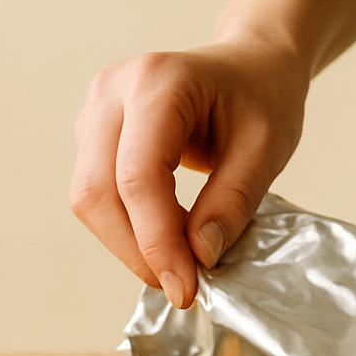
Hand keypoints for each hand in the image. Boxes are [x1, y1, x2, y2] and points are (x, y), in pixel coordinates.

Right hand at [69, 38, 309, 308]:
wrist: (250, 66)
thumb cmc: (261, 97)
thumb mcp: (266, 149)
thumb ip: (232, 202)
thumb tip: (199, 256)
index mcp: (157, 82)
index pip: (138, 177)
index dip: (157, 242)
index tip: (186, 288)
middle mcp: (113, 91)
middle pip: (98, 192)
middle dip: (137, 252)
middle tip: (182, 287)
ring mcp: (96, 112)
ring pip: (89, 199)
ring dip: (129, 244)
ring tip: (181, 262)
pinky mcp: (94, 135)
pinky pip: (97, 196)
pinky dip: (128, 229)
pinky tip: (168, 238)